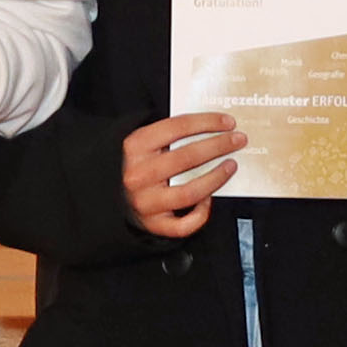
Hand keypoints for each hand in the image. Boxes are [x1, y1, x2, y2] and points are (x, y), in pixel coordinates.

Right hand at [121, 110, 240, 235]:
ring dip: (216, 177)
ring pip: (190, 191)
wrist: (108, 195)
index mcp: (135, 147)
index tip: (227, 122)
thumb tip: (211, 128)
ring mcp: (146, 201)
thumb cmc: (134, 165)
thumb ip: (168, 134)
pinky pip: (183, 224)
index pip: (177, 127)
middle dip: (219, 146)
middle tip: (237, 141)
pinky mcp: (153, 224)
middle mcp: (139, 174)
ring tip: (230, 166)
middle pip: (187, 157)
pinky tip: (208, 200)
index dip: (206, 122)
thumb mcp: (141, 142)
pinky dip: (200, 214)